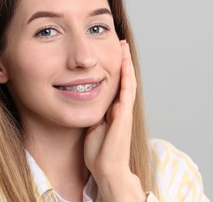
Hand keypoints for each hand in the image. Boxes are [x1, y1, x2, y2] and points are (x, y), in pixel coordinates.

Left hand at [84, 40, 145, 200]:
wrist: (107, 168)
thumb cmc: (99, 151)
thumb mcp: (93, 126)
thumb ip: (94, 113)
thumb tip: (84, 102)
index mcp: (113, 109)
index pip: (115, 83)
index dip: (115, 67)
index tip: (111, 52)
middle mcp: (121, 107)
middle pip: (124, 78)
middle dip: (122, 60)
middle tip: (121, 43)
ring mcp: (124, 109)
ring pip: (128, 80)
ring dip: (126, 63)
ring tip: (124, 46)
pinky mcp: (124, 114)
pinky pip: (127, 90)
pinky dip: (126, 75)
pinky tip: (124, 62)